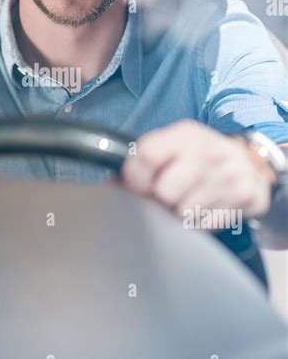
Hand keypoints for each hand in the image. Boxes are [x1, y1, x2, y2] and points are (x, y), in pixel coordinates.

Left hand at [120, 120, 275, 228]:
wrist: (250, 163)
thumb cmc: (198, 158)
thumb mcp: (172, 149)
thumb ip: (140, 165)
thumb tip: (108, 188)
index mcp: (185, 134)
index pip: (145, 157)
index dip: (135, 179)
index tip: (139, 187)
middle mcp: (209, 150)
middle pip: (164, 192)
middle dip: (161, 200)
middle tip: (168, 196)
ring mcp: (230, 172)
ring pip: (184, 212)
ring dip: (181, 213)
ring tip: (189, 199)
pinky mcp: (245, 195)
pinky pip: (206, 224)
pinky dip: (202, 222)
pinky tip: (207, 206)